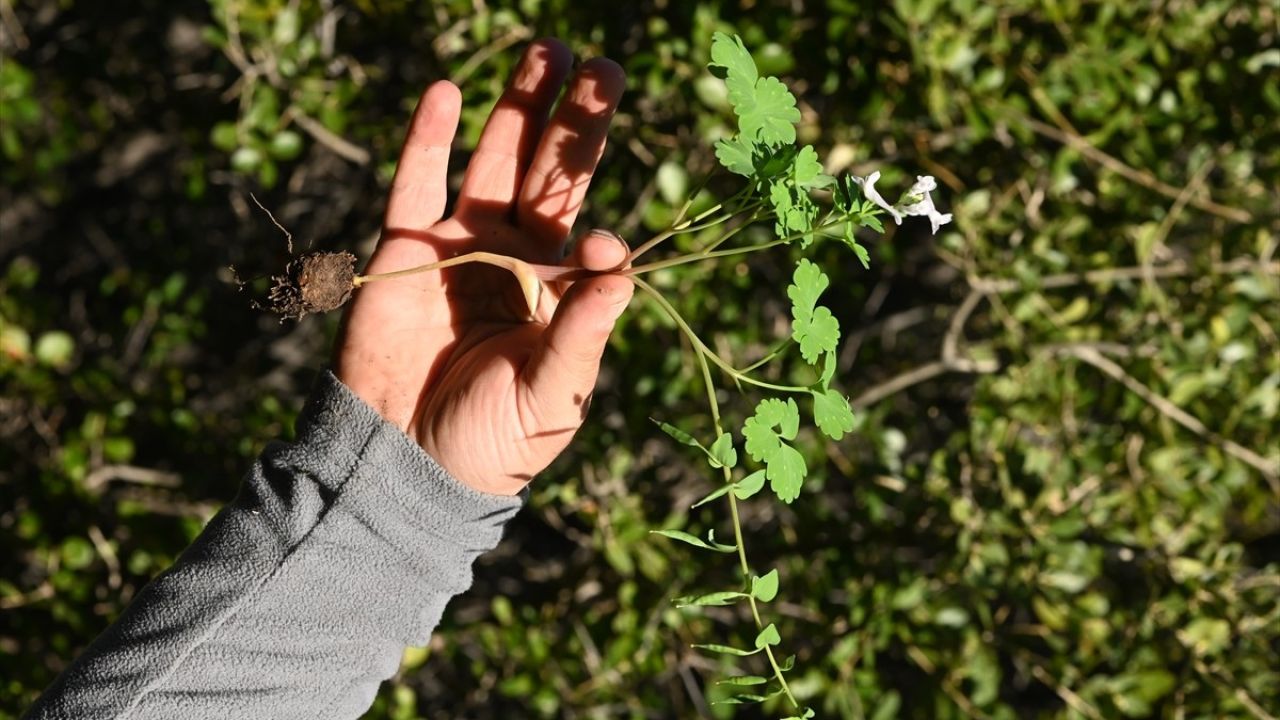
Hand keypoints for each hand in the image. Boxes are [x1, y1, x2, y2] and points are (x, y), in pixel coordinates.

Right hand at [333, 39, 631, 495]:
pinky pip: (416, 183)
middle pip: (550, 173)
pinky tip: (446, 93)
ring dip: (519, 107)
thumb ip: (584, 331)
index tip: (596, 246)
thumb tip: (623, 268)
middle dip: (575, 120)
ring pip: (495, 161)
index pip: (588, 231)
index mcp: (559, 291)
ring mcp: (462, 246)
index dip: (597, 224)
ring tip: (548, 51)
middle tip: (602, 65)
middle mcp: (516, 256)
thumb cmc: (491, 439)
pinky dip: (428, 138)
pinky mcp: (407, 248)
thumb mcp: (551, 392)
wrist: (405, 460)